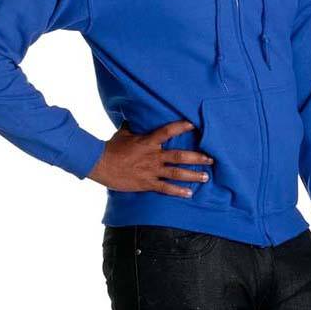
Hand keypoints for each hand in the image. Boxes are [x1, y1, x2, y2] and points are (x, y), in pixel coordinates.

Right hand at [89, 119, 212, 197]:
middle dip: (197, 157)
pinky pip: (165, 188)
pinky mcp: (146, 183)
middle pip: (180, 156)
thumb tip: (134, 116)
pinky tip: (189, 194)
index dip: (181, 127)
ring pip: (176, 173)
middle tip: (211, 159)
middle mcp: (153, 156)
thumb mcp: (123, 133)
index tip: (194, 125)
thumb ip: (134, 127)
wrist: (99, 164)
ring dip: (193, 175)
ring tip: (206, 176)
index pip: (168, 131)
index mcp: (148, 141)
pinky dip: (178, 191)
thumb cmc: (111, 148)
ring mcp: (151, 170)